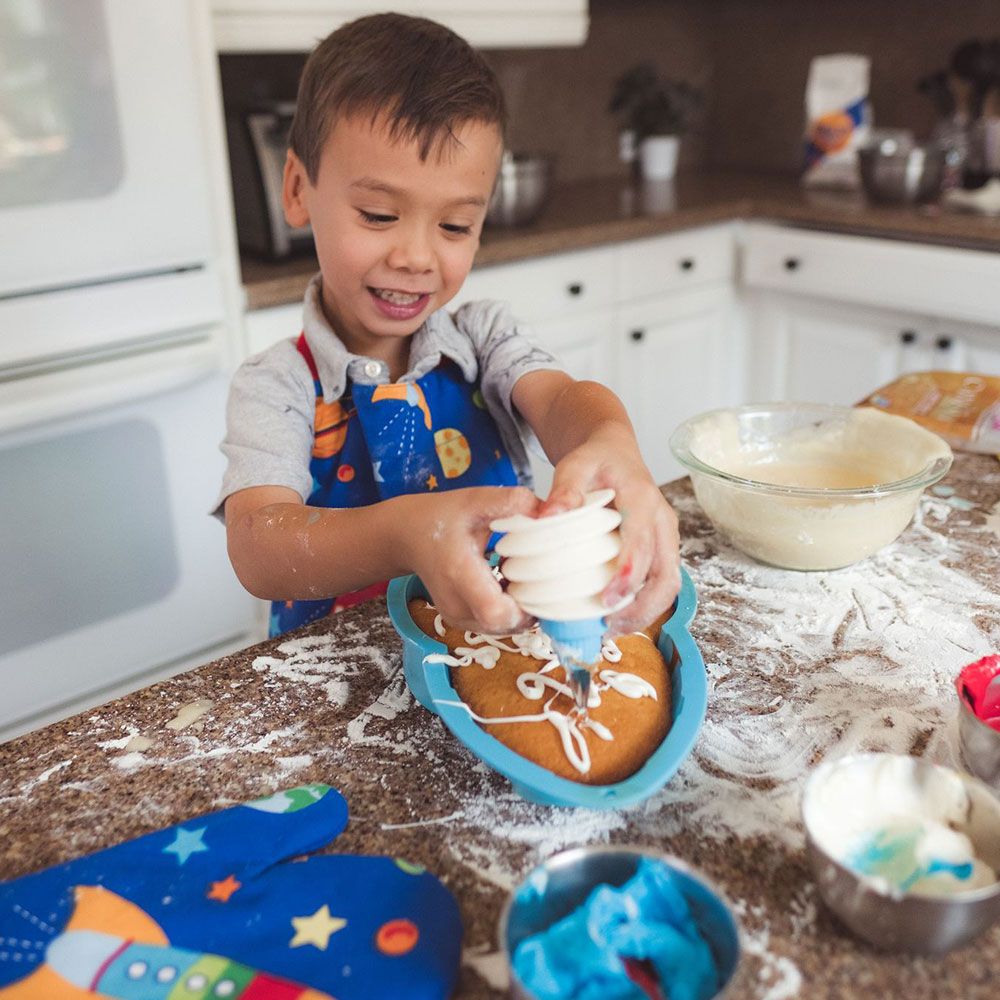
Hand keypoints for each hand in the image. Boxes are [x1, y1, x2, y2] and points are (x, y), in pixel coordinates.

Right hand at [401, 486, 540, 633]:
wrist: (408, 535)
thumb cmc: (443, 516)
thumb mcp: (478, 500)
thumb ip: (514, 503)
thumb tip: (551, 514)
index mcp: (458, 572)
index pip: (496, 612)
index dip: (526, 604)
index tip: (540, 579)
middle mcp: (455, 603)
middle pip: (505, 625)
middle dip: (531, 605)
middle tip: (539, 576)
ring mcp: (456, 617)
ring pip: (503, 628)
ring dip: (522, 608)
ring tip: (523, 577)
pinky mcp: (461, 622)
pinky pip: (495, 625)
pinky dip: (510, 610)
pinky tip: (511, 584)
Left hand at [539, 427, 679, 632]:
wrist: (615, 452)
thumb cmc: (596, 459)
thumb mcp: (575, 465)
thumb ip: (564, 489)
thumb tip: (546, 517)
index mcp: (644, 500)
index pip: (642, 543)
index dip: (628, 575)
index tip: (607, 601)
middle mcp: (663, 522)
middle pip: (666, 575)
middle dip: (642, 607)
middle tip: (607, 626)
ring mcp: (665, 538)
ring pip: (667, 585)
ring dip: (643, 612)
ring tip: (608, 629)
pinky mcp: (660, 550)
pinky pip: (658, 583)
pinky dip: (640, 605)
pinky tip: (612, 617)